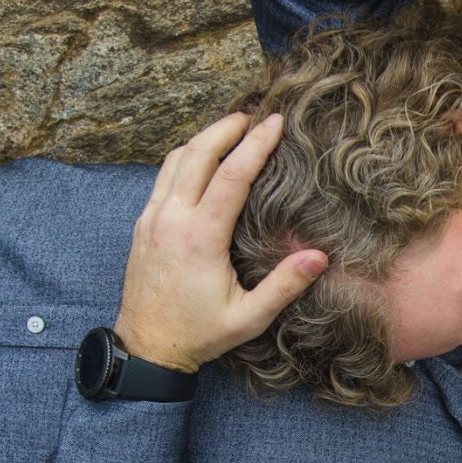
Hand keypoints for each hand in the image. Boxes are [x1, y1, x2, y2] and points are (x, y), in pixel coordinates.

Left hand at [113, 113, 325, 372]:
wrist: (146, 347)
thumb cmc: (199, 334)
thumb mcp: (248, 318)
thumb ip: (284, 286)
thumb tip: (318, 256)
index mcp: (200, 238)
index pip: (231, 175)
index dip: (256, 145)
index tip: (276, 122)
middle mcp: (171, 220)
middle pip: (198, 152)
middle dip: (226, 127)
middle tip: (253, 115)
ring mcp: (152, 218)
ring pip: (175, 159)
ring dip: (204, 138)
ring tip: (230, 130)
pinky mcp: (143, 223)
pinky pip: (164, 176)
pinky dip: (186, 157)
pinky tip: (203, 159)